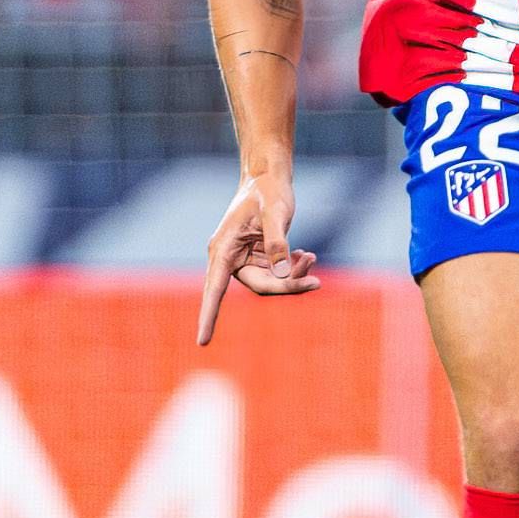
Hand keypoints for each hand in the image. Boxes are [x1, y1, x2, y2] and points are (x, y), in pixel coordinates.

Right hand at [196, 168, 318, 343]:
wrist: (269, 176)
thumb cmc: (268, 191)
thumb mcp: (276, 214)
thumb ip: (278, 243)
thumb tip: (281, 273)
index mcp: (223, 249)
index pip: (214, 289)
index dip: (208, 316)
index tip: (202, 341)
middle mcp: (229, 257)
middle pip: (259, 286)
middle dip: (287, 285)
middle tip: (316, 279)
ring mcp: (243, 259)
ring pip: (270, 282)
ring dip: (293, 275)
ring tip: (311, 256)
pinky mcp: (257, 257)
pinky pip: (276, 273)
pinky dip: (292, 268)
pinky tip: (305, 254)